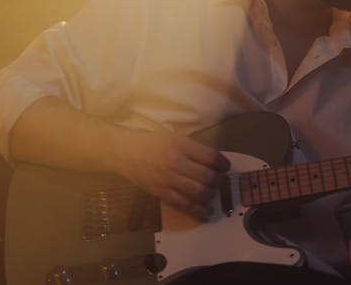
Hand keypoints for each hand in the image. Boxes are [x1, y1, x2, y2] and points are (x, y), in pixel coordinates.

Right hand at [110, 128, 229, 219]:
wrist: (125, 152)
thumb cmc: (150, 143)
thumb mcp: (174, 138)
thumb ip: (192, 149)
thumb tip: (213, 162)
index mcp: (181, 145)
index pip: (211, 156)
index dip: (223, 164)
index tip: (225, 167)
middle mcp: (176, 162)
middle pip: (208, 176)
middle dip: (218, 181)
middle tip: (218, 180)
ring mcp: (168, 179)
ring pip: (199, 192)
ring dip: (211, 195)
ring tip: (212, 193)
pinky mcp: (161, 193)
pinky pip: (185, 205)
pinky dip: (199, 211)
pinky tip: (207, 212)